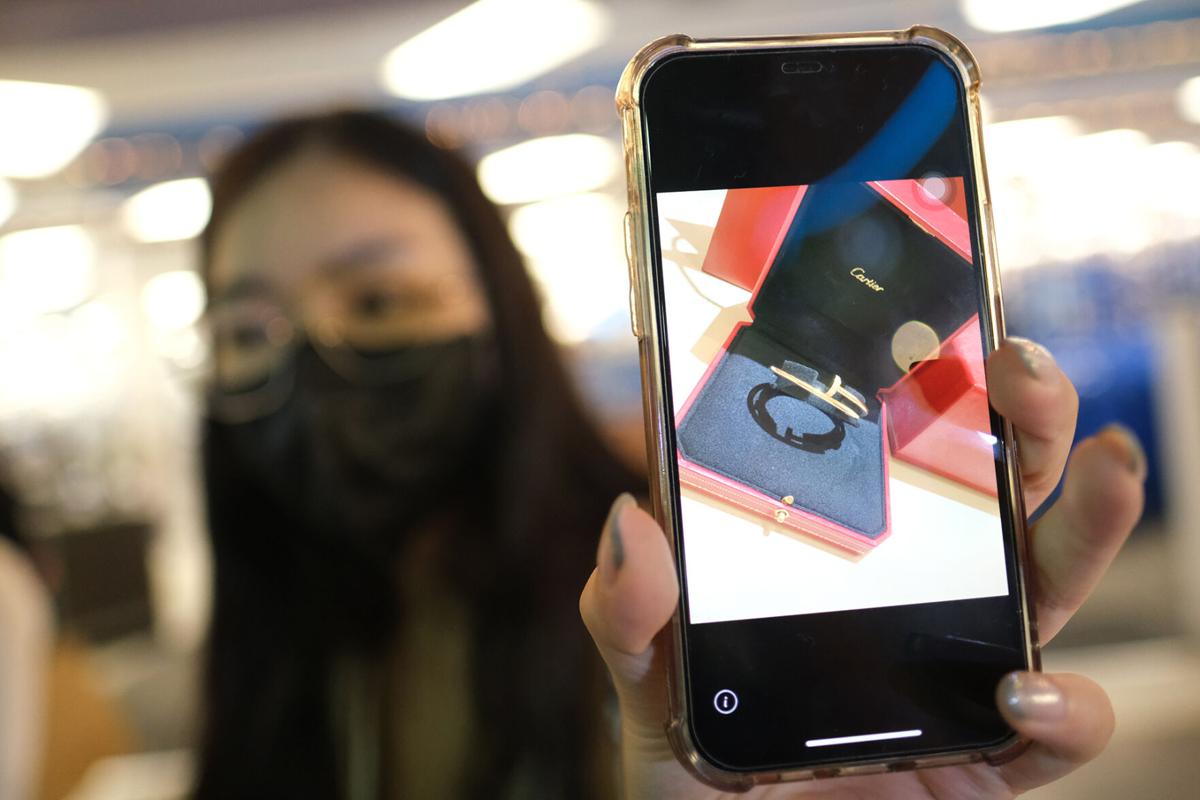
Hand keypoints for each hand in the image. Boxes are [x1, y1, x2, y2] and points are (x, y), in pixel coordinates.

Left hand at [579, 337, 1145, 797]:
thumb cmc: (696, 779)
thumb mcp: (648, 692)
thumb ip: (630, 616)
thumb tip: (630, 519)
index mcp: (834, 565)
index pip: (882, 464)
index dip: (908, 392)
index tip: (909, 323)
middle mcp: (909, 605)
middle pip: (989, 496)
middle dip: (1022, 418)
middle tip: (1018, 364)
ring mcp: (958, 676)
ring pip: (1051, 582)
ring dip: (1095, 517)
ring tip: (1114, 461)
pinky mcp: (995, 762)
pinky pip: (1060, 728)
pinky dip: (1066, 705)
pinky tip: (1021, 689)